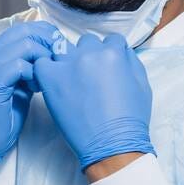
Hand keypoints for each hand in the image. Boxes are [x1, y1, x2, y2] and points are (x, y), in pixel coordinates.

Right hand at [0, 21, 62, 162]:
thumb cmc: (3, 115)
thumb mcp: (17, 84)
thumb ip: (27, 65)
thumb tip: (53, 50)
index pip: (21, 28)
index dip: (45, 34)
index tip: (60, 50)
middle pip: (24, 31)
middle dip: (49, 42)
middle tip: (61, 61)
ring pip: (25, 45)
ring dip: (43, 59)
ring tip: (47, 78)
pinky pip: (20, 65)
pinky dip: (35, 74)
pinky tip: (37, 89)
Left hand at [33, 33, 155, 171]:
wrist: (111, 144)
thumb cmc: (130, 120)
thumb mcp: (143, 85)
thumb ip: (131, 62)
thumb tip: (121, 51)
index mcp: (114, 53)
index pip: (110, 40)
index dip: (108, 53)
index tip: (104, 67)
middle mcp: (91, 54)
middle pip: (86, 43)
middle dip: (87, 55)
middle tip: (87, 76)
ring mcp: (69, 65)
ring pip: (62, 48)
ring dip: (65, 60)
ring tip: (68, 79)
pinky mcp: (51, 79)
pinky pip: (41, 63)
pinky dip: (44, 70)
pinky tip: (51, 83)